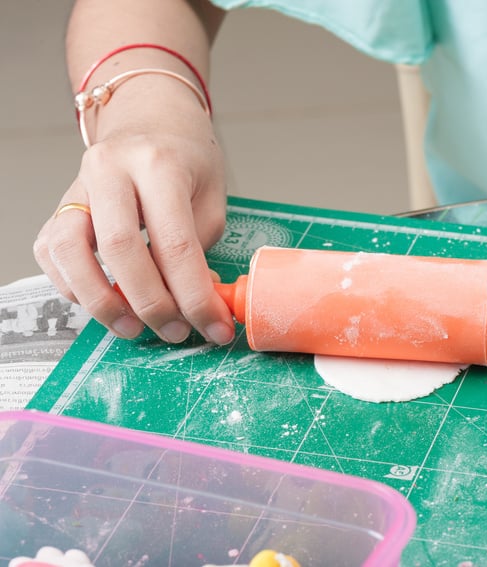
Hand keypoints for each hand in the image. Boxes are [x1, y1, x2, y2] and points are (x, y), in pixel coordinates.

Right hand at [34, 88, 233, 345]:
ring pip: (70, 251)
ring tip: (132, 328)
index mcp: (158, 165)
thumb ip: (201, 249)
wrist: (150, 118)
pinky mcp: (58, 205)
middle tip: (175, 333)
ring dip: (101, 301)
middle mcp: (109, 170)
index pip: (176, 243)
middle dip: (151, 303)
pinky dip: (74, 287)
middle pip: (120, 249)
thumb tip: (197, 305)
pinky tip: (104, 301)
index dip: (195, 296)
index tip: (214, 328)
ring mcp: (77, 186)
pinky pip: (52, 254)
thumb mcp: (210, 197)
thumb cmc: (186, 159)